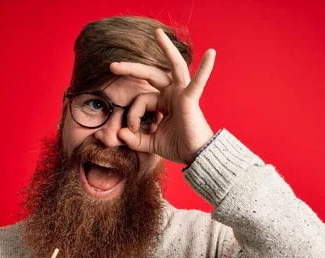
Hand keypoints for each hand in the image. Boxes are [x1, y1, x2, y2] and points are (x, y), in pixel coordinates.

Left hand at [110, 28, 216, 164]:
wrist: (195, 156)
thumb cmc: (177, 147)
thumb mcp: (149, 143)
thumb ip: (134, 139)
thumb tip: (118, 134)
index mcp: (163, 102)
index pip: (140, 100)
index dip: (132, 115)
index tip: (130, 131)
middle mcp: (172, 94)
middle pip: (150, 75)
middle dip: (131, 69)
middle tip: (112, 66)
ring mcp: (182, 94)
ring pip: (173, 66)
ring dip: (166, 48)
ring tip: (157, 33)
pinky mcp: (190, 99)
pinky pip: (198, 82)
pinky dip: (205, 68)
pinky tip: (211, 53)